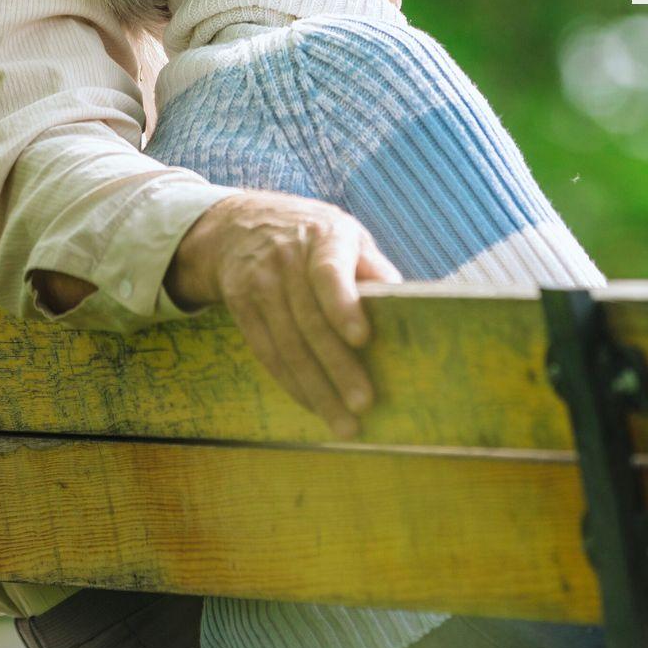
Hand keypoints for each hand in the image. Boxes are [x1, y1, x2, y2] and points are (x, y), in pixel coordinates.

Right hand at [167, 191, 401, 438]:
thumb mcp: (347, 235)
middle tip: (363, 404)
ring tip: (343, 423)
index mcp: (324, 237)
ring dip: (315, 389)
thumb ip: (374, 268)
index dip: (343, 305)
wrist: (241, 223)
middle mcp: (286, 260)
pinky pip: (266, 352)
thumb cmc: (314, 236)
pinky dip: (291, 383)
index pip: (329, 272)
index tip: (363, 338)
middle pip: (310, 321)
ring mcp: (259, 284)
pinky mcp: (240, 306)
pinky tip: (313, 406)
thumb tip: (407, 303)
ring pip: (287, 345)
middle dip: (337, 367)